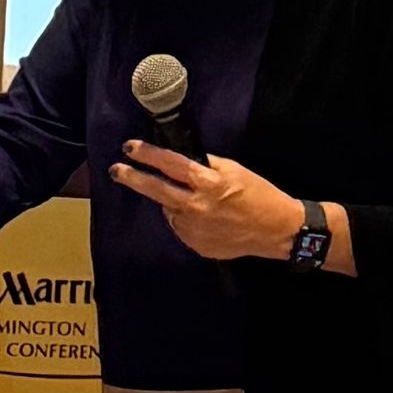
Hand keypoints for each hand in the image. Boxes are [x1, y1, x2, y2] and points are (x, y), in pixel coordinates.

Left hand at [110, 141, 301, 261]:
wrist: (276, 231)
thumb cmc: (259, 196)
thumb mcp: (235, 170)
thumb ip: (206, 165)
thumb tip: (182, 159)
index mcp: (208, 184)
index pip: (171, 165)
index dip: (148, 155)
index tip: (130, 147)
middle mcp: (196, 208)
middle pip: (156, 190)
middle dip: (133, 178)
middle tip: (116, 170)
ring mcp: (194, 230)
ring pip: (168, 210)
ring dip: (170, 201)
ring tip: (192, 199)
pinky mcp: (196, 245)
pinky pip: (181, 226)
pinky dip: (184, 218)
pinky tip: (203, 217)